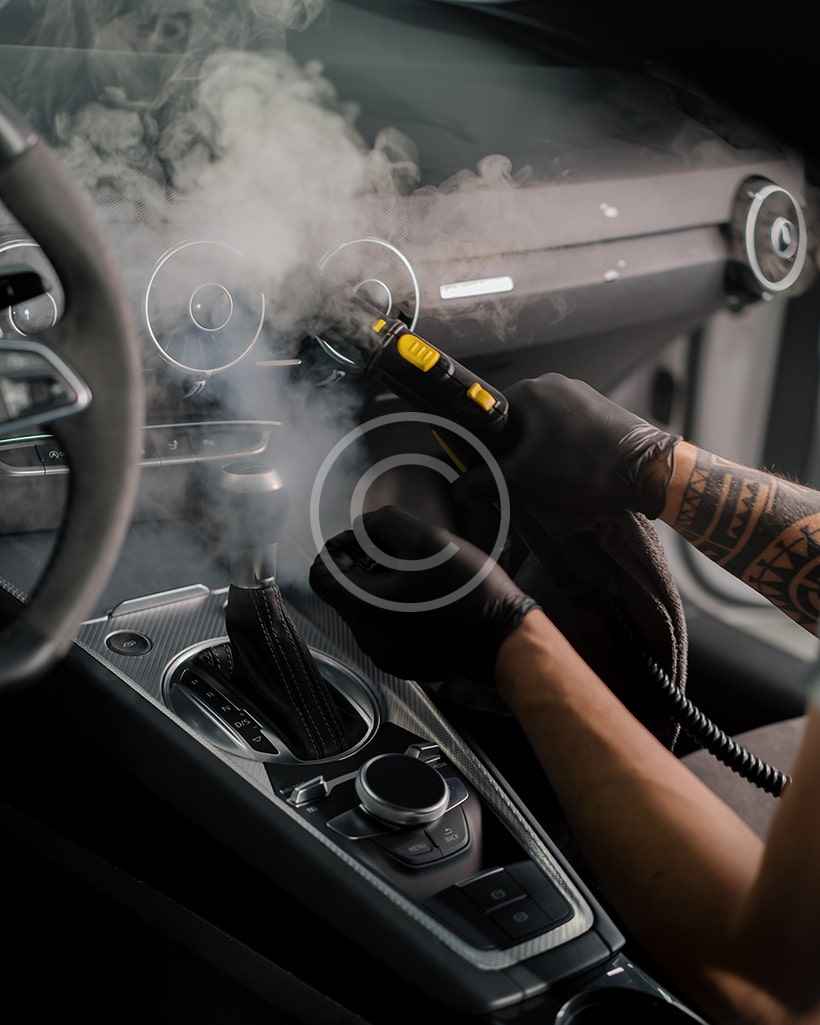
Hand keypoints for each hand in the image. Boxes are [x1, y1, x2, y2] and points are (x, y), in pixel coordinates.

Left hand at [309, 505, 537, 682]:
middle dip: (364, 567)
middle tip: (399, 554)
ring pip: (365, 611)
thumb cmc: (468, 592)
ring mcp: (385, 655)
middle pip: (344, 593)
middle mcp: (367, 638)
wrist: (506, 641)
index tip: (364, 542)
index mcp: (365, 607)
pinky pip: (385, 629)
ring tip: (418, 576)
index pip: (320, 575)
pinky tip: (426, 599)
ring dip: (381, 588)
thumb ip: (384, 525)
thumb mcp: (427, 540)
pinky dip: (396, 610)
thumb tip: (362, 529)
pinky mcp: (404, 663)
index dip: (337, 550)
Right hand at [458, 373, 678, 525]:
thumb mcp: (525, 478)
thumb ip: (487, 479)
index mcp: (532, 390)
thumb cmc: (582, 469)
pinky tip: (573, 475)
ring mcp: (584, 395)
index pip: (490, 416)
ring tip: (548, 483)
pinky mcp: (604, 412)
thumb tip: (461, 487)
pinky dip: (566, 452)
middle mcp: (557, 384)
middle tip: (517, 482)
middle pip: (519, 422)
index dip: (485, 447)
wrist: (648, 473)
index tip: (486, 470)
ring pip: (546, 428)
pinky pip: (571, 431)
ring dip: (541, 455)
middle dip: (515, 453)